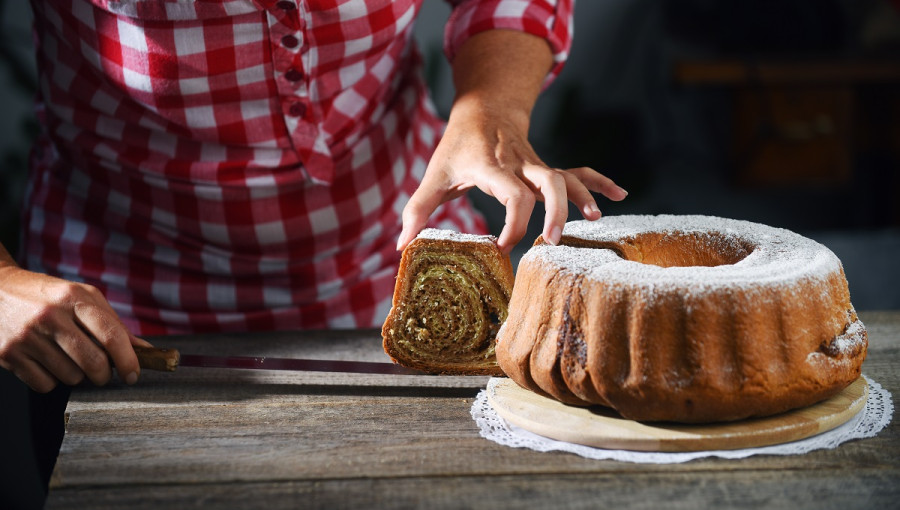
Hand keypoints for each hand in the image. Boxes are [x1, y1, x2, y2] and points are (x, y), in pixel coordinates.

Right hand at [0, 265, 149, 392]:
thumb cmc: (47, 296)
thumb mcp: (81, 297)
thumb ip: (112, 322)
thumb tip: (144, 350)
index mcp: (73, 298)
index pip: (110, 334)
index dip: (128, 359)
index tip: (134, 374)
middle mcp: (50, 316)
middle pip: (93, 362)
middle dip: (104, 374)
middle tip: (103, 372)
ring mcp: (27, 336)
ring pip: (71, 377)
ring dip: (76, 375)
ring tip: (67, 356)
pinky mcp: (8, 354)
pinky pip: (45, 385)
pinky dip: (52, 380)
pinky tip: (46, 362)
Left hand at [397, 97, 626, 252]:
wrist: (484, 108)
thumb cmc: (457, 147)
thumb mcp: (434, 175)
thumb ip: (417, 210)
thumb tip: (402, 247)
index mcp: (491, 167)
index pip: (511, 194)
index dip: (513, 223)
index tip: (502, 247)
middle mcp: (519, 164)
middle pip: (548, 182)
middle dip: (556, 211)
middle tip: (554, 240)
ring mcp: (536, 164)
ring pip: (566, 177)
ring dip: (582, 197)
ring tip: (594, 220)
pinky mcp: (546, 168)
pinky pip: (577, 173)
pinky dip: (599, 182)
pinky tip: (620, 193)